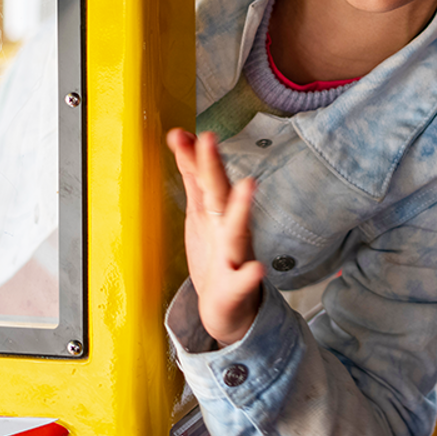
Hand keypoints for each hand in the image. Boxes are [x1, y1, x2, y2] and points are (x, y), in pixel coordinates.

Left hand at [167, 128, 264, 345]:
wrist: (227, 303)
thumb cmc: (215, 249)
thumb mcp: (201, 208)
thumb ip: (192, 172)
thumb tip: (180, 134)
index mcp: (217, 208)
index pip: (204, 175)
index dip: (194, 152)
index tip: (180, 132)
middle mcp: (228, 224)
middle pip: (219, 192)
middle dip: (212, 165)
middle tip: (208, 138)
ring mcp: (234, 252)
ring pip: (237, 228)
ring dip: (241, 207)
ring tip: (247, 184)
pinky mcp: (235, 284)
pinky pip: (243, 279)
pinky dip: (250, 274)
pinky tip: (256, 269)